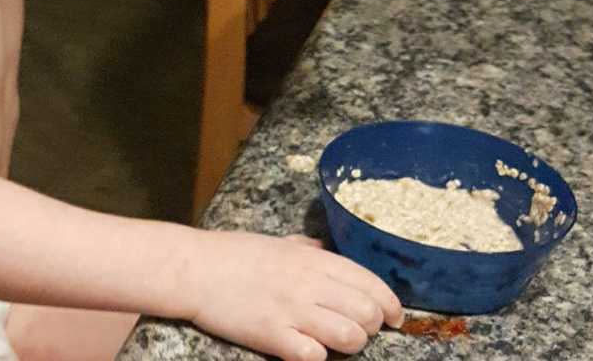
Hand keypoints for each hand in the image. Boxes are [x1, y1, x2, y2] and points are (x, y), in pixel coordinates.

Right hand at [183, 230, 402, 359]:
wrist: (197, 269)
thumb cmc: (235, 254)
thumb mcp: (277, 242)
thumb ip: (307, 248)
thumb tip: (327, 251)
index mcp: (311, 258)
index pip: (368, 281)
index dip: (390, 303)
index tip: (395, 316)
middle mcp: (308, 283)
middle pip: (366, 311)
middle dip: (373, 325)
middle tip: (365, 330)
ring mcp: (291, 310)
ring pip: (350, 337)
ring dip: (352, 344)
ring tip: (340, 342)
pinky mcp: (273, 336)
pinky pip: (314, 356)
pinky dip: (319, 357)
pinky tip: (309, 349)